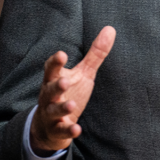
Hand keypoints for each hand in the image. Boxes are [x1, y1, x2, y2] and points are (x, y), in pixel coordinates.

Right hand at [29, 26, 115, 153]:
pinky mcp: (57, 129)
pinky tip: (77, 129)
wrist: (49, 125)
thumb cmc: (68, 92)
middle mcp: (50, 95)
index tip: (62, 54)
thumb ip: (95, 54)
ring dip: (62, 107)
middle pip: (50, 89)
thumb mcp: (83, 73)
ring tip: (72, 105)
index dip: (55, 62)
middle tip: (65, 81)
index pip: (51, 69)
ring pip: (54, 110)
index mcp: (54, 79)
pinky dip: (68, 130)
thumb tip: (110, 28)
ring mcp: (51, 113)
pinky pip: (61, 130)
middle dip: (57, 85)